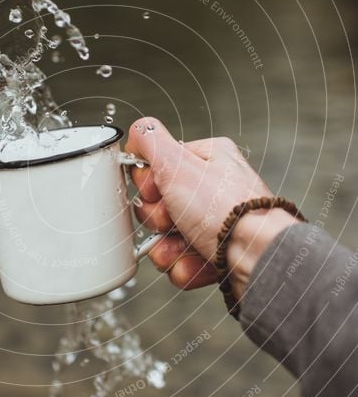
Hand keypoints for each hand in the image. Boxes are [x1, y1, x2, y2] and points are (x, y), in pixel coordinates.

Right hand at [125, 118, 297, 294]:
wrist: (259, 256)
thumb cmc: (227, 210)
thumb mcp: (178, 164)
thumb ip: (151, 140)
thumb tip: (138, 129)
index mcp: (208, 159)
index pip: (159, 166)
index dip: (149, 184)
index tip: (155, 191)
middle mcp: (215, 189)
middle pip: (161, 205)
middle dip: (158, 221)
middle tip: (171, 221)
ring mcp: (217, 223)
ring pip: (170, 237)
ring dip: (168, 248)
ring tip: (184, 248)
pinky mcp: (220, 254)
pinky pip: (186, 261)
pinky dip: (187, 266)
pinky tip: (197, 263)